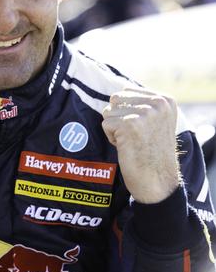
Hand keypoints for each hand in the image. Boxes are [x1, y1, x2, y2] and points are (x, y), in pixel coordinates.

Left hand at [102, 88, 180, 202]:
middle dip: (117, 118)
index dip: (126, 111)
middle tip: (134, 136)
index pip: (126, 91)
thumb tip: (116, 93)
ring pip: (108, 111)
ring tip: (131, 141)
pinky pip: (105, 124)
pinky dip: (111, 137)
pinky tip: (126, 147)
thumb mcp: (156, 121)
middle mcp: (157, 103)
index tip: (141, 129)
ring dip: (114, 128)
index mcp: (165, 99)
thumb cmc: (152, 152)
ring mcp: (144, 112)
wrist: (157, 180)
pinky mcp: (129, 124)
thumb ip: (141, 104)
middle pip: (115, 99)